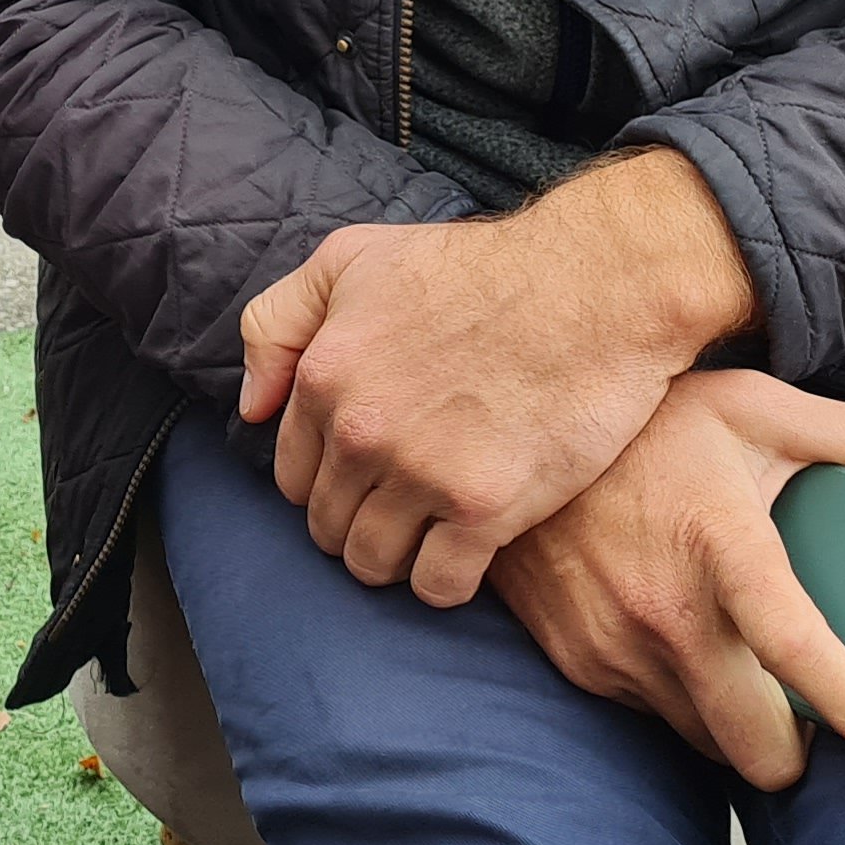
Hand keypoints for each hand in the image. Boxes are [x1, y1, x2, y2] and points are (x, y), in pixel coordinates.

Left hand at [237, 150, 757, 605]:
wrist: (594, 284)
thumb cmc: (477, 267)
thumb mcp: (352, 257)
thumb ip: (279, 323)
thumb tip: (249, 408)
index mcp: (324, 374)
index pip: (292, 476)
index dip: (328, 481)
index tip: (367, 475)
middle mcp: (360, 430)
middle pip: (329, 527)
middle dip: (360, 522)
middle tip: (407, 504)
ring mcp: (421, 472)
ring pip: (374, 564)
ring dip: (398, 557)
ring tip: (435, 531)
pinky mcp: (486, 508)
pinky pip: (438, 586)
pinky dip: (447, 580)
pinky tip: (470, 550)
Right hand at [486, 368, 844, 787]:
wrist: (514, 425)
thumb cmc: (650, 420)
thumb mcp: (761, 405)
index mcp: (720, 544)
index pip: (798, 649)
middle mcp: (661, 609)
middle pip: (757, 745)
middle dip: (802, 746)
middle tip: (817, 705)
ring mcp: (613, 644)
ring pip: (707, 736)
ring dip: (739, 716)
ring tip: (747, 652)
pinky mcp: (579, 660)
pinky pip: (655, 711)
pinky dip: (685, 692)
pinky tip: (684, 630)